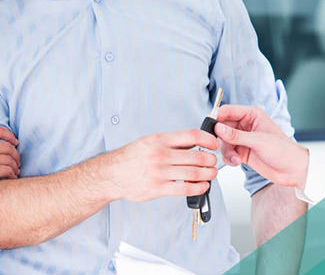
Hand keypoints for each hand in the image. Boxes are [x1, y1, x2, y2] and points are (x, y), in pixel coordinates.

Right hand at [0, 120, 19, 211]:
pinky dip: (12, 173)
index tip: (15, 142)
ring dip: (15, 165)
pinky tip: (11, 177)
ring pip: (9, 158)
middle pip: (7, 146)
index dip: (9, 135)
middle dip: (15, 153)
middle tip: (17, 160)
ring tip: (15, 170)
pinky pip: (8, 169)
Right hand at [101, 130, 219, 202]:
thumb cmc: (130, 158)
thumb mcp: (149, 142)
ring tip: (211, 174)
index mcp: (159, 140)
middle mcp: (160, 155)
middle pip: (197, 156)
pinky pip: (185, 188)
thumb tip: (193, 144)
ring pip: (194, 173)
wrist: (111, 175)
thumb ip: (170, 143)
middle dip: (211, 160)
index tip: (214, 144)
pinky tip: (203, 186)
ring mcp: (159, 172)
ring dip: (208, 174)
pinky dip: (199, 188)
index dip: (208, 140)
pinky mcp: (158, 188)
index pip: (192, 136)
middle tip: (213, 162)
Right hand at [213, 105, 308, 188]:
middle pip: (223, 127)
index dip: (218, 117)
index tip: (211, 126)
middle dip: (221, 138)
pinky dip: (229, 158)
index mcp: (252, 115)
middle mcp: (246, 125)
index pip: (229, 111)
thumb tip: (218, 128)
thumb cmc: (284, 151)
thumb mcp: (258, 141)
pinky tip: (236, 162)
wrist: (293, 170)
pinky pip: (228, 152)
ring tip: (234, 158)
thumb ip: (236, 135)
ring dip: (226, 151)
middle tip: (219, 145)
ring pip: (224, 141)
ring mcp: (243, 139)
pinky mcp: (242, 151)